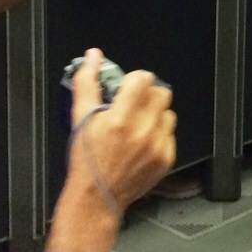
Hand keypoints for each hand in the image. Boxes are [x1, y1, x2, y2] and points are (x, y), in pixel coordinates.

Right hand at [66, 48, 176, 213]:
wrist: (97, 196)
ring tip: (137, 126)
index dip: (134, 81)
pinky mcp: (166, 158)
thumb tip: (93, 55)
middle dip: (147, 96)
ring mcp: (157, 145)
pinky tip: (142, 143)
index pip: (144, 78)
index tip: (126, 90)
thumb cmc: (86, 158)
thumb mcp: (80, 118)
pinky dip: (159, 135)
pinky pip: (171, 135)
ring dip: (155, 115)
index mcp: (121, 118)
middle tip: (132, 107)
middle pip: (161, 93)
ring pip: (168, 113)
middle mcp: (143, 130)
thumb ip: (87, 82)